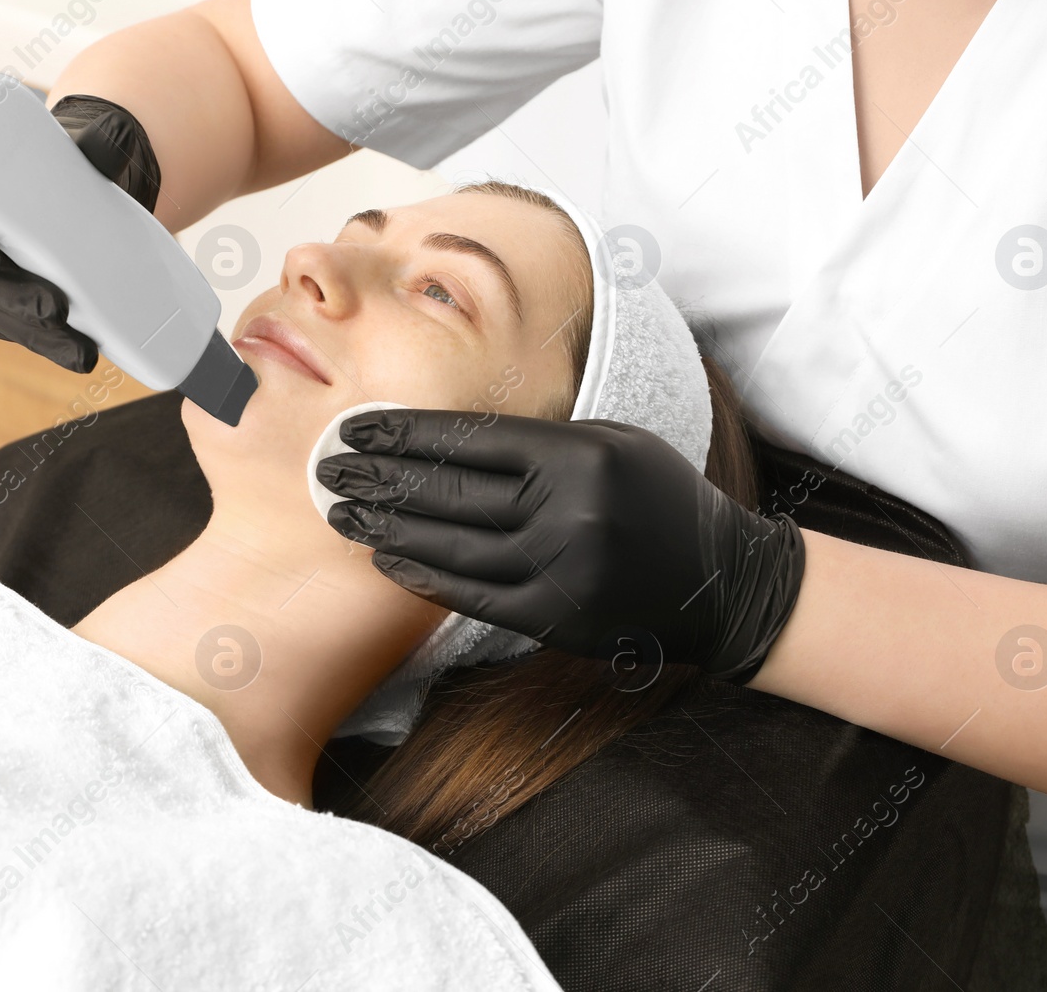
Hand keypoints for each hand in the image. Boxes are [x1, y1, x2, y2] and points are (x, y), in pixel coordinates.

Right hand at [0, 93, 161, 372]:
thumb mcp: (73, 137)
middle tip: (56, 312)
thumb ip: (92, 140)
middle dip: (4, 302)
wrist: (55, 168)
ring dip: (22, 330)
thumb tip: (107, 149)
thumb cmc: (56, 147)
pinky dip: (23, 334)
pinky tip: (61, 347)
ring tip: (75, 346)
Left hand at [314, 408, 806, 683]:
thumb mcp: (613, 442)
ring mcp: (562, 570)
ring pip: (453, 547)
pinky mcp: (556, 618)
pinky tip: (388, 561)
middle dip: (381, 480)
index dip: (406, 434)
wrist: (719, 581)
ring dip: (388, 531)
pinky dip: (425, 577)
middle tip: (328, 470)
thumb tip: (443, 436)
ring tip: (343, 515)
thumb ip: (538, 439)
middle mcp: (570, 511)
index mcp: (581, 455)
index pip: (472, 440)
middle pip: (451, 493)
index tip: (357, 428)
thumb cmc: (656, 497)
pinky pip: (474, 596)